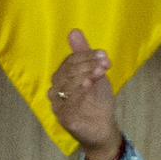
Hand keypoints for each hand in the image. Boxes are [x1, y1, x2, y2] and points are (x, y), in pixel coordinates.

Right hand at [46, 29, 125, 159]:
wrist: (103, 128)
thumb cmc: (97, 100)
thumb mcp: (95, 75)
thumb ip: (84, 55)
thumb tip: (74, 31)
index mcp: (63, 78)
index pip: (69, 62)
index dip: (85, 56)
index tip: (103, 55)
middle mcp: (57, 90)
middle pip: (66, 72)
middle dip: (86, 65)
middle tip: (104, 63)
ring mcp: (58, 104)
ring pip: (65, 85)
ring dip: (83, 76)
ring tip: (99, 73)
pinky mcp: (63, 117)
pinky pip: (67, 102)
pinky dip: (78, 92)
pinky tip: (89, 85)